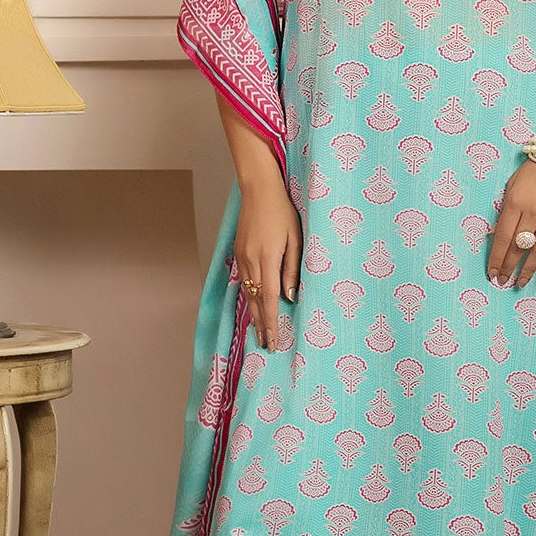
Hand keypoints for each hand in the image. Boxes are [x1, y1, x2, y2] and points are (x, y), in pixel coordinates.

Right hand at [233, 174, 302, 350]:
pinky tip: (252, 307)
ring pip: (247, 294)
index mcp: (267, 259)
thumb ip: (292, 269)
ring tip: (259, 333)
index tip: (273, 341)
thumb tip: (289, 296)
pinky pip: (243, 282)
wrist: (259, 190)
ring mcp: (242, 258)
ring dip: (254, 315)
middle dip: (261, 326)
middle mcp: (251, 262)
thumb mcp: (295, 239)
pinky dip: (248, 298)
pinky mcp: (239, 253)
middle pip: (256, 302)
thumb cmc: (283, 212)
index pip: (270, 299)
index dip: (272, 323)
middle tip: (266, 345)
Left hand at [486, 157, 535, 289]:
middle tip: (503, 282)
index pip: (502, 237)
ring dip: (528, 268)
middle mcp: (533, 211)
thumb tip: (499, 235)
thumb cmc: (535, 167)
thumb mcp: (512, 184)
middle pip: (518, 247)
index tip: (492, 272)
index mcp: (515, 202)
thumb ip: (506, 209)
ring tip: (521, 282)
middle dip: (509, 267)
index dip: (496, 258)